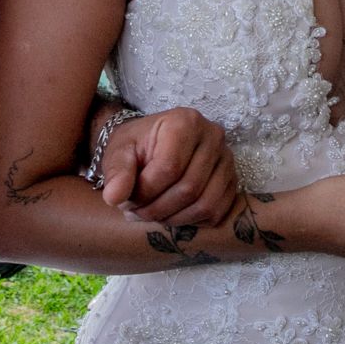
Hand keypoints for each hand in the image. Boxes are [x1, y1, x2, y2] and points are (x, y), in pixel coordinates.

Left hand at [99, 107, 238, 226]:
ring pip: (205, 204)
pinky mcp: (232, 180)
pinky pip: (216, 211)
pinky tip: (170, 214)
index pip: (169, 168)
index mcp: (185, 121)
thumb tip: (113, 198)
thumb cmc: (136, 147)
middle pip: (189, 188)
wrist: (153, 145)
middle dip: (156, 209)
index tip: (126, 199)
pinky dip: (191, 222)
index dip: (145, 192)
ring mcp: (227, 159)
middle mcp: (213, 136)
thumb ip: (116, 172)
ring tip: (150, 214)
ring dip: (173, 219)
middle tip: (135, 212)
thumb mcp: (118, 152)